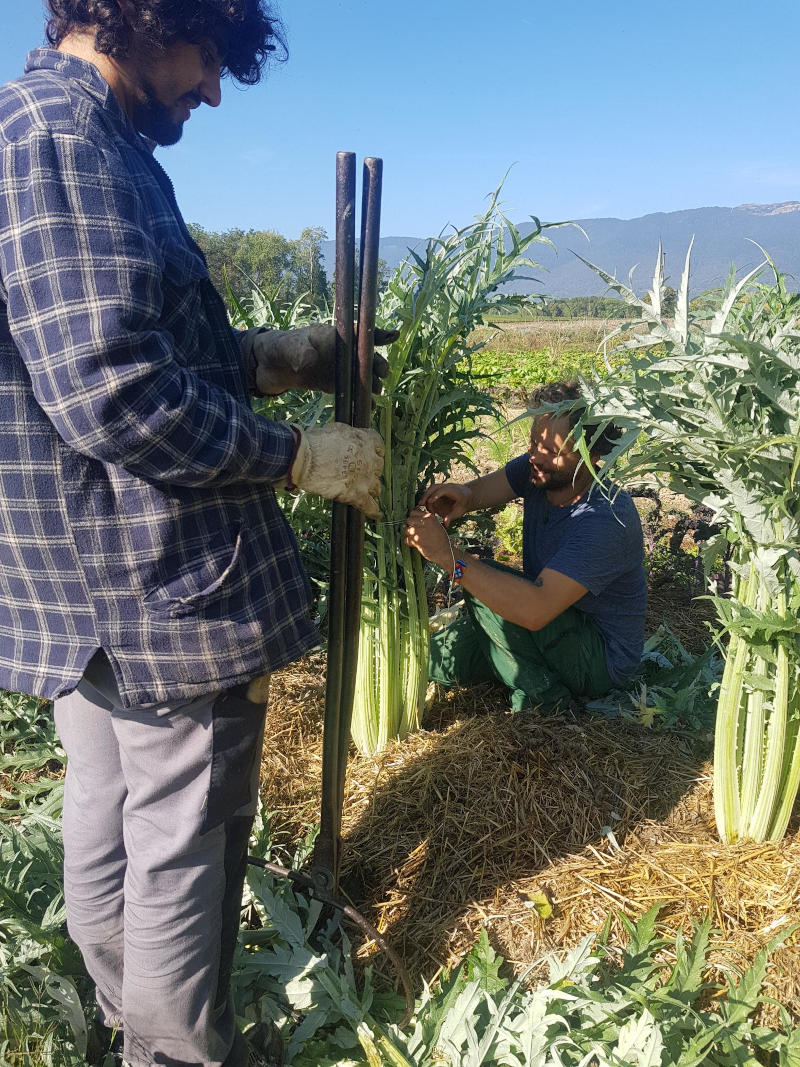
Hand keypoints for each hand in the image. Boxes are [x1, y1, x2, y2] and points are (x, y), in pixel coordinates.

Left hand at [240, 324, 398, 395]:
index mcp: (331, 335)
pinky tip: (366, 407)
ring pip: (359, 374)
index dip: (376, 333)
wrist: (264, 367)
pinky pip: (348, 390)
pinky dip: (358, 397)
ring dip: (370, 382)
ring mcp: (335, 368)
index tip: (392, 336)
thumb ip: (298, 351)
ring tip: (376, 392)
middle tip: (381, 374)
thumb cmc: (276, 348)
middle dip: (376, 363)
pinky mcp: (329, 384)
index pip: (358, 332)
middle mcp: (337, 351)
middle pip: (363, 355)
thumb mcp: (285, 347)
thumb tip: (310, 361)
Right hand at [286, 423, 383, 518]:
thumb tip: (346, 440)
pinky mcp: (358, 496)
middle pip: (377, 468)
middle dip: (370, 470)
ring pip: (376, 487)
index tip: (371, 455)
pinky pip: (371, 507)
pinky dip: (374, 511)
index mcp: (366, 441)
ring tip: (364, 491)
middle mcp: (371, 460)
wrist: (306, 460)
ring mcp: (366, 479)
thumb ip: (348, 436)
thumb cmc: (317, 443)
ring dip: (370, 489)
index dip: (374, 452)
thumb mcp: (336, 430)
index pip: (379, 447)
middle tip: (359, 473)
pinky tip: (377, 514)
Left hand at [405, 507, 452, 568]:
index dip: (413, 517)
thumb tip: (415, 518)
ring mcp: (419, 532)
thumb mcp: (437, 525)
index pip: (414, 512)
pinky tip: (415, 544)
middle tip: (415, 531)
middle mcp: (423, 522)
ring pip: (407, 530)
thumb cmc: (441, 540)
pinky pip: (407, 540)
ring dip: (410, 534)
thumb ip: (426, 520)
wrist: (444, 552)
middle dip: (410, 525)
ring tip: (416, 538)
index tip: (415, 522)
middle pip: (408, 520)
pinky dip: (410, 542)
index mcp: (429, 517)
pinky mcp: (415, 541)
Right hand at [417, 482, 472, 526]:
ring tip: (421, 506)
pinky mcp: (437, 491)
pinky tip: (423, 506)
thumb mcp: (459, 512)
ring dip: (424, 496)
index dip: (435, 495)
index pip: (442, 490)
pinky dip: (425, 498)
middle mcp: (445, 486)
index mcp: (452, 490)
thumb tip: (445, 524)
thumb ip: (451, 517)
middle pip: (434, 487)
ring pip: (430, 489)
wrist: (466, 496)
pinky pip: (429, 492)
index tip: (430, 501)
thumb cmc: (463, 505)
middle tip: (421, 504)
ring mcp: (441, 488)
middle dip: (426, 495)